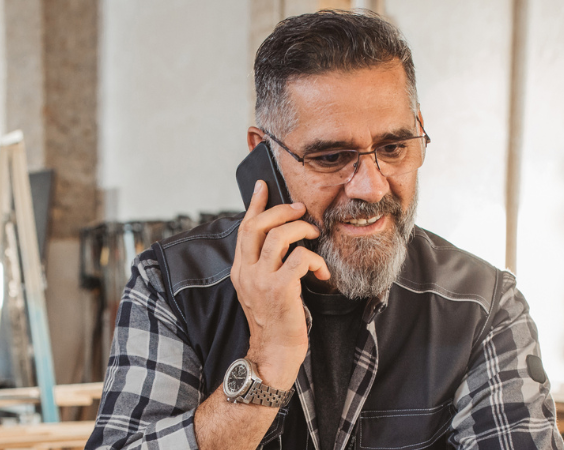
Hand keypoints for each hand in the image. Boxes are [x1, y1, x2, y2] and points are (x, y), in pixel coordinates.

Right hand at [229, 180, 330, 387]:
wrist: (274, 352)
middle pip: (259, 225)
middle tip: (301, 209)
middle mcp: (246, 272)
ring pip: (279, 236)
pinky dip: (316, 261)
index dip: (255, 204)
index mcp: (240, 270)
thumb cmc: (275, 322)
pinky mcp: (280, 289)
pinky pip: (300, 259)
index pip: (245, 228)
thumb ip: (265, 266)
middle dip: (282, 210)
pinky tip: (322, 274)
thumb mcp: (261, 290)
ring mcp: (261, 280)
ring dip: (301, 231)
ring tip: (314, 236)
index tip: (263, 186)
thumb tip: (280, 240)